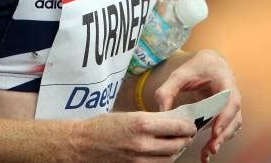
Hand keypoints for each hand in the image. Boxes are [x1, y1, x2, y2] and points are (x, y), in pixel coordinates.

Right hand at [73, 110, 196, 161]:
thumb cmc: (103, 125)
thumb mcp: (128, 115)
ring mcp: (140, 160)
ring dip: (176, 150)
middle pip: (176, 145)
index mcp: (141, 124)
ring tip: (177, 142)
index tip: (190, 123)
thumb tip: (168, 121)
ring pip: (169, 158)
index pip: (175, 126)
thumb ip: (149, 119)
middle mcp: (144, 144)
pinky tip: (163, 153)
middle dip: (184, 139)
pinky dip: (164, 159)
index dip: (186, 126)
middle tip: (187, 133)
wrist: (84, 144)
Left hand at [154, 49, 241, 161]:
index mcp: (225, 81)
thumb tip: (162, 111)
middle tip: (210, 148)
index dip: (224, 117)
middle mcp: (233, 95)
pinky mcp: (227, 113)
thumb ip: (168, 89)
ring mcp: (232, 105)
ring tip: (207, 153)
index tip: (215, 131)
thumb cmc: (196, 67)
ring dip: (221, 140)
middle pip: (234, 118)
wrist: (209, 63)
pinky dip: (219, 139)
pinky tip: (207, 150)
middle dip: (223, 135)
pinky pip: (227, 128)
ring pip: (232, 126)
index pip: (230, 101)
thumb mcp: (180, 74)